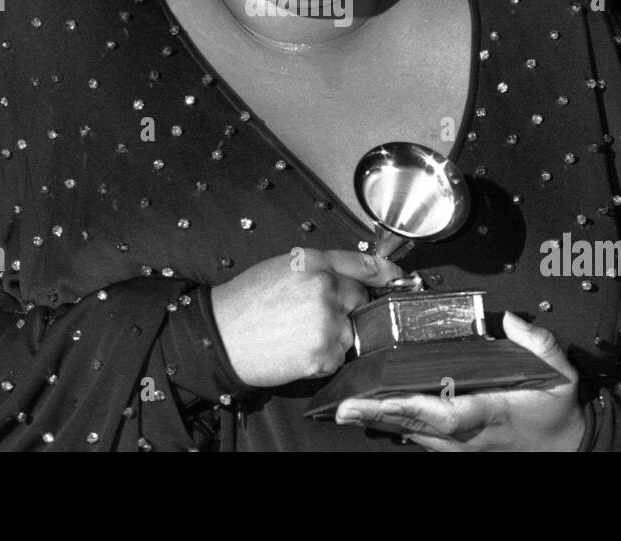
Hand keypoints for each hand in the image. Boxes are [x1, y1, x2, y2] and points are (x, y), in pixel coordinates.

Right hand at [210, 248, 402, 387]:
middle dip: (347, 309)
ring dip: (335, 336)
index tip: (401, 279)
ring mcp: (327, 322)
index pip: (366, 264)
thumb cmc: (246, 302)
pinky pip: (339, 356)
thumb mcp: (283, 267)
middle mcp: (326, 288)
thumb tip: (354, 277)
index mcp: (315, 262)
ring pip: (352, 332)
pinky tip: (297, 350)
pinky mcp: (324, 354)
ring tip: (298, 334)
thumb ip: (321, 268)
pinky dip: (324, 357)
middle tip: (313, 316)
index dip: (388, 273)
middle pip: (362, 300)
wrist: (219, 336)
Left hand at [334, 311, 585, 450]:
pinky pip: (418, 434)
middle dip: (380, 415)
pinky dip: (394, 423)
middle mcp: (469, 434)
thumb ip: (539, 343)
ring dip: (380, 420)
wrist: (565, 445)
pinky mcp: (455, 444)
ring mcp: (460, 444)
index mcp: (491, 413)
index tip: (385, 400)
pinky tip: (368, 412)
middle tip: (345, 406)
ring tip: (346, 408)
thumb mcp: (560, 373)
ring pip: (413, 433)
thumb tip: (510, 320)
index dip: (414, 407)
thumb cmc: (556, 409)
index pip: (447, 414)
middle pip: (417, 426)